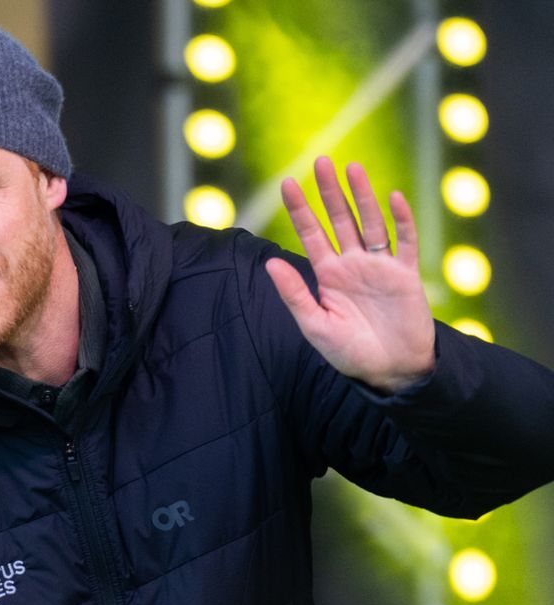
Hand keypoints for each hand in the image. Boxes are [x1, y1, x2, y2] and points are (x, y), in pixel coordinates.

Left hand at [264, 156, 434, 393]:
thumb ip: (294, 294)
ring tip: (352, 168)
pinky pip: (405, 243)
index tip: (286, 183)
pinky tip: (394, 197)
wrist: (390, 371)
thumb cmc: (349, 352)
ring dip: (363, 196)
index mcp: (328, 275)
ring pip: (370, 223)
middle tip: (320, 161)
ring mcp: (380, 267)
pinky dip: (402, 220)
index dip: (300, 209)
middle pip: (340, 219)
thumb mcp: (315, 325)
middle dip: (329, 191)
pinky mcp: (406, 275)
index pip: (311, 234)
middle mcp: (352, 264)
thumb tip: (270, 262)